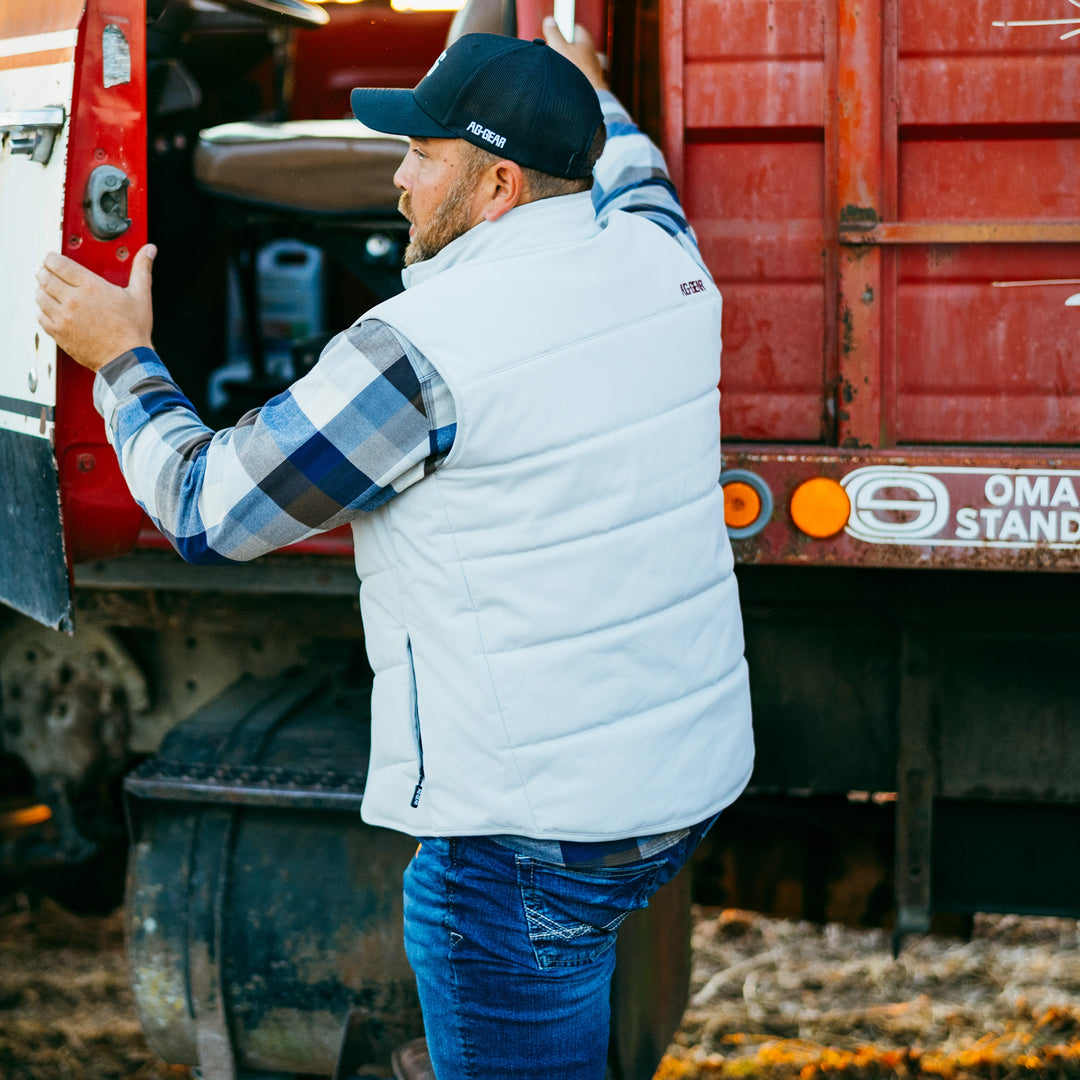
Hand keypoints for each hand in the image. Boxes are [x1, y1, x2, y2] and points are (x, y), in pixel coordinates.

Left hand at [36, 244, 156, 371]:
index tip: (53, 259)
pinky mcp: (59, 333)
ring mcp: (64, 318)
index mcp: (91, 286)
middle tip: (48, 272)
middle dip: (44, 272)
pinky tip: (51, 310)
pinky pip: (40, 317)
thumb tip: (149, 250)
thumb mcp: (140, 296)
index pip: (57, 263)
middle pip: (44, 277)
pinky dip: (43, 311)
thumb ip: (141, 269)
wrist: (127, 360)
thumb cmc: (134, 330)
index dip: (51, 258)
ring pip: (40, 296)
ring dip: (42, 291)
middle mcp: (73, 300)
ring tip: (49, 290)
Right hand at [542, 16, 607, 90]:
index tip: (558, 33)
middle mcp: (593, 59)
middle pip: (580, 49)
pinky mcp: (592, 90)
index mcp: (587, 45)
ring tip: (559, 72)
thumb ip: (553, 33)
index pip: (578, 30)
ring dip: (571, 68)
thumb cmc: (573, 72)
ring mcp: (594, 76)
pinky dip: (574, 82)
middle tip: (555, 53)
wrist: (585, 102)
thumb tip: (549, 21)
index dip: (567, 29)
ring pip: (581, 67)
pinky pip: (582, 82)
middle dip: (568, 50)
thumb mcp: (558, 47)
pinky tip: (565, 86)